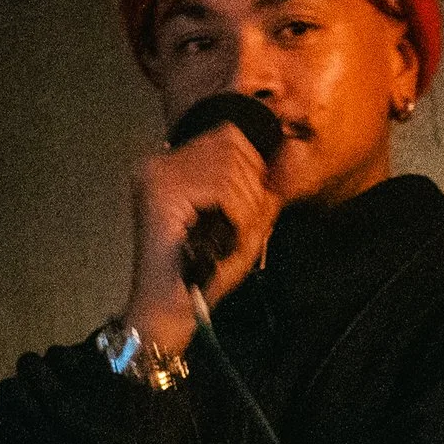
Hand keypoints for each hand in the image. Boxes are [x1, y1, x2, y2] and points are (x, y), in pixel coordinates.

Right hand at [123, 124, 281, 351]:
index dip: (254, 168)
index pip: (230, 134)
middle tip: (239, 226)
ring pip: (231, 165)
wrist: (171, 309)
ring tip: (228, 235)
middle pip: (232, 143)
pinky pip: (223, 187)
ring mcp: (157, 173)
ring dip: (245, 206)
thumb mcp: (244, 221)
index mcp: (176, 164)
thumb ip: (261, 187)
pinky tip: (222, 236)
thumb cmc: (206, 271)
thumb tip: (286, 152)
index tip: (252, 205)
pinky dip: (236, 215)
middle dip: (251, 188)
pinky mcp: (160, 191)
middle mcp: (161, 161)